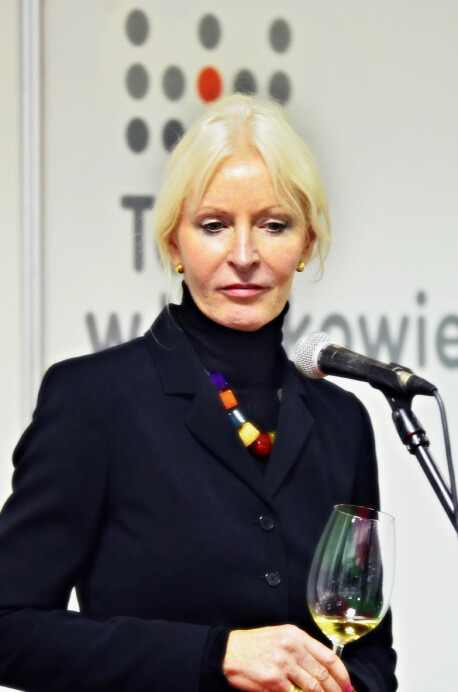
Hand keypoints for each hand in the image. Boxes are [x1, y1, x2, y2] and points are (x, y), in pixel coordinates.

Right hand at [222, 624, 351, 691]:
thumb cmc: (255, 645)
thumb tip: (324, 670)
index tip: (348, 686)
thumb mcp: (281, 636)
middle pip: (323, 675)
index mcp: (296, 635)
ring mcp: (283, 665)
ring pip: (313, 688)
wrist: (228, 652)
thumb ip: (302, 649)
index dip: (342, 674)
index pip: (328, 656)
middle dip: (336, 691)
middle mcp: (292, 647)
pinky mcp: (273, 681)